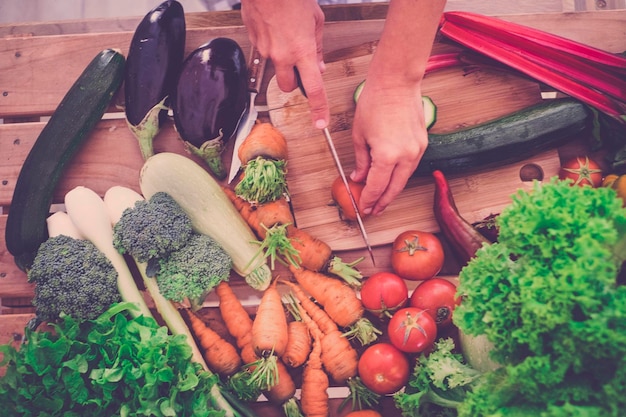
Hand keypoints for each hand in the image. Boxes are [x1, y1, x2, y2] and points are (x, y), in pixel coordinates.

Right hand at [241, 0, 329, 127]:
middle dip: (294, 82)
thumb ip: (318, 47)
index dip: (319, 108)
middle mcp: (282, 55)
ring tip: (285, 39)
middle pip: (287, 87)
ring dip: (282, 64)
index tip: (320, 122)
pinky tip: (274, 28)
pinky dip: (270, 45)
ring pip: (274, 70)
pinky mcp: (254, 42)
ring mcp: (265, 50)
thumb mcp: (316, 20)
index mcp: (302, 51)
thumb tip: (318, 65)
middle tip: (299, 69)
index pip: (313, 89)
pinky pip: (264, 52)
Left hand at [350, 81, 428, 215]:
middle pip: (394, 189)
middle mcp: (406, 156)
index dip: (369, 200)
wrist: (396, 82)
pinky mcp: (422, 143)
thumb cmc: (375, 102)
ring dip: (393, 190)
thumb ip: (361, 160)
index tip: (363, 207)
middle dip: (382, 202)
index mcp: (387, 155)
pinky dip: (400, 175)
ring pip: (404, 179)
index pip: (377, 187)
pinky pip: (411, 166)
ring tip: (382, 199)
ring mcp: (417, 150)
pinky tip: (392, 179)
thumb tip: (359, 177)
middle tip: (373, 211)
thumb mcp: (359, 135)